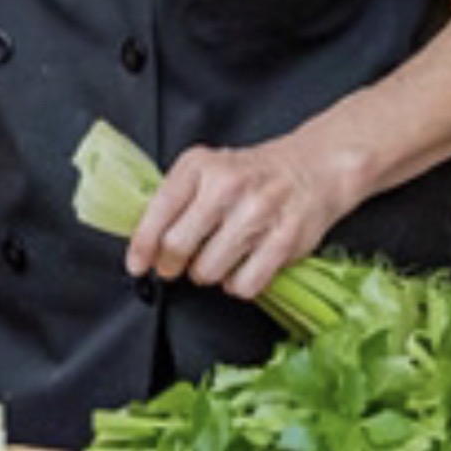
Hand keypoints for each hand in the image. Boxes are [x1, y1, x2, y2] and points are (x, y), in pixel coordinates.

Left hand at [125, 136, 335, 301]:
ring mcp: (258, 213)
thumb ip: (177, 199)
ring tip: (219, 256)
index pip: (159, 210)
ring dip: (207, 273)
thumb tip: (145, 242)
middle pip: (178, 246)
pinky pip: (243, 285)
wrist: (312, 168)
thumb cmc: (253, 174)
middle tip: (176, 264)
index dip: (143, 245)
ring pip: (208, 271)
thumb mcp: (208, 169)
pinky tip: (242, 266)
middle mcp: (228, 186)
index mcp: (202, 165)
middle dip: (172, 264)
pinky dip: (238, 284)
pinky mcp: (283, 241)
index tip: (138, 264)